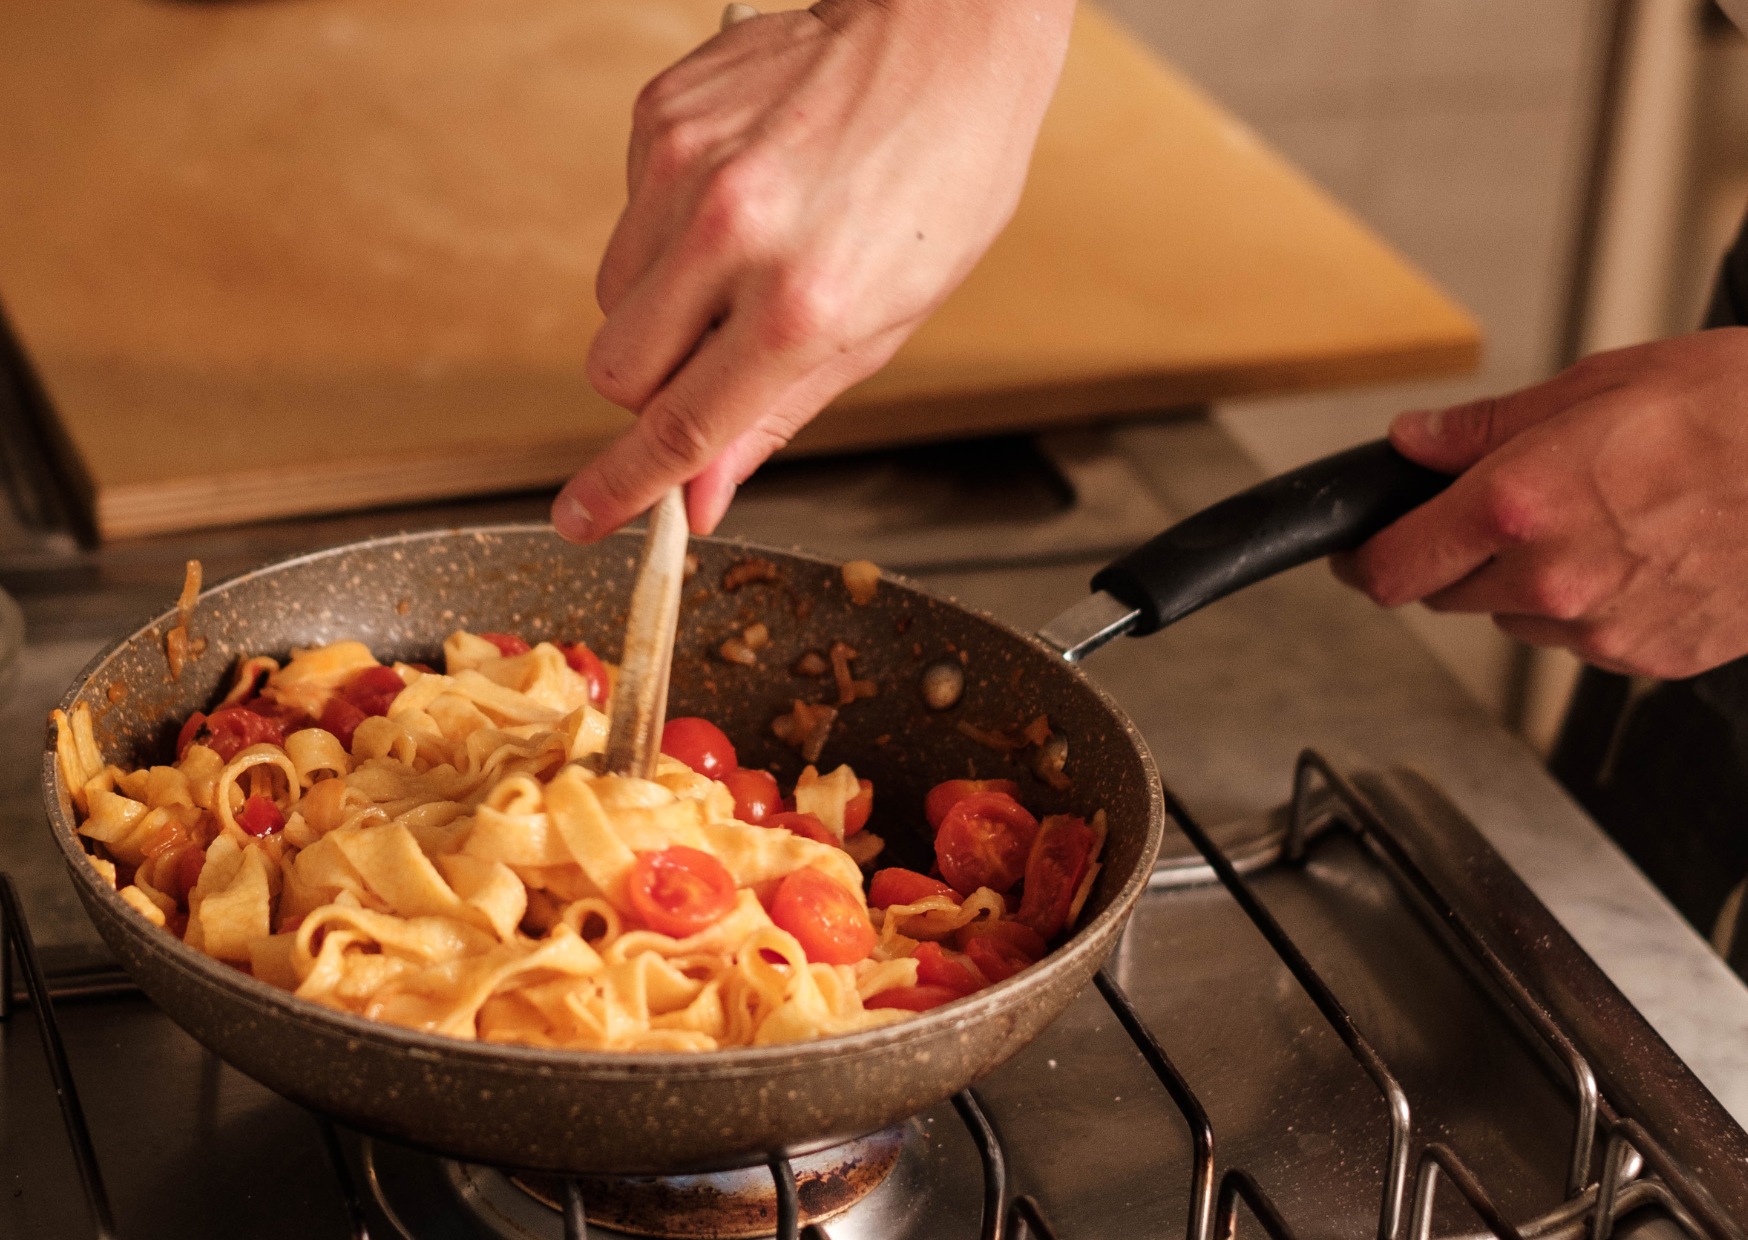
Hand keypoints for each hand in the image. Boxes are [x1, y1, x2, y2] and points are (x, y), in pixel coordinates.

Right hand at [551, 0, 1074, 541]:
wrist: (944, 37)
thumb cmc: (941, 180)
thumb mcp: (884, 324)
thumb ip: (778, 413)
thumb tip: (702, 492)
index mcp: (802, 304)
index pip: (679, 427)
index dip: (623, 487)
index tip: (580, 520)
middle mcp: (731, 234)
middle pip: (616, 371)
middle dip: (651, 390)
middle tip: (717, 359)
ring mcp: (685, 167)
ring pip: (613, 298)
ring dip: (660, 310)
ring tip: (744, 263)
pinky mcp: (661, 116)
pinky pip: (628, 218)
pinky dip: (669, 233)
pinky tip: (739, 199)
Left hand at [1330, 328, 1747, 677]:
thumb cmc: (1742, 410)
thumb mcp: (1601, 384)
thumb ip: (1487, 427)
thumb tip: (1413, 442)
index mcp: (1521, 503)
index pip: (1392, 565)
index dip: (1361, 560)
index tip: (1354, 551)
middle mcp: (1553, 577)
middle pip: (1446, 592)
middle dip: (1454, 552)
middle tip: (1502, 505)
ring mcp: (1604, 627)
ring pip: (1516, 615)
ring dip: (1525, 578)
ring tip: (1601, 515)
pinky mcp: (1650, 656)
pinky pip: (1583, 637)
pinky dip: (1590, 602)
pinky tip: (1641, 550)